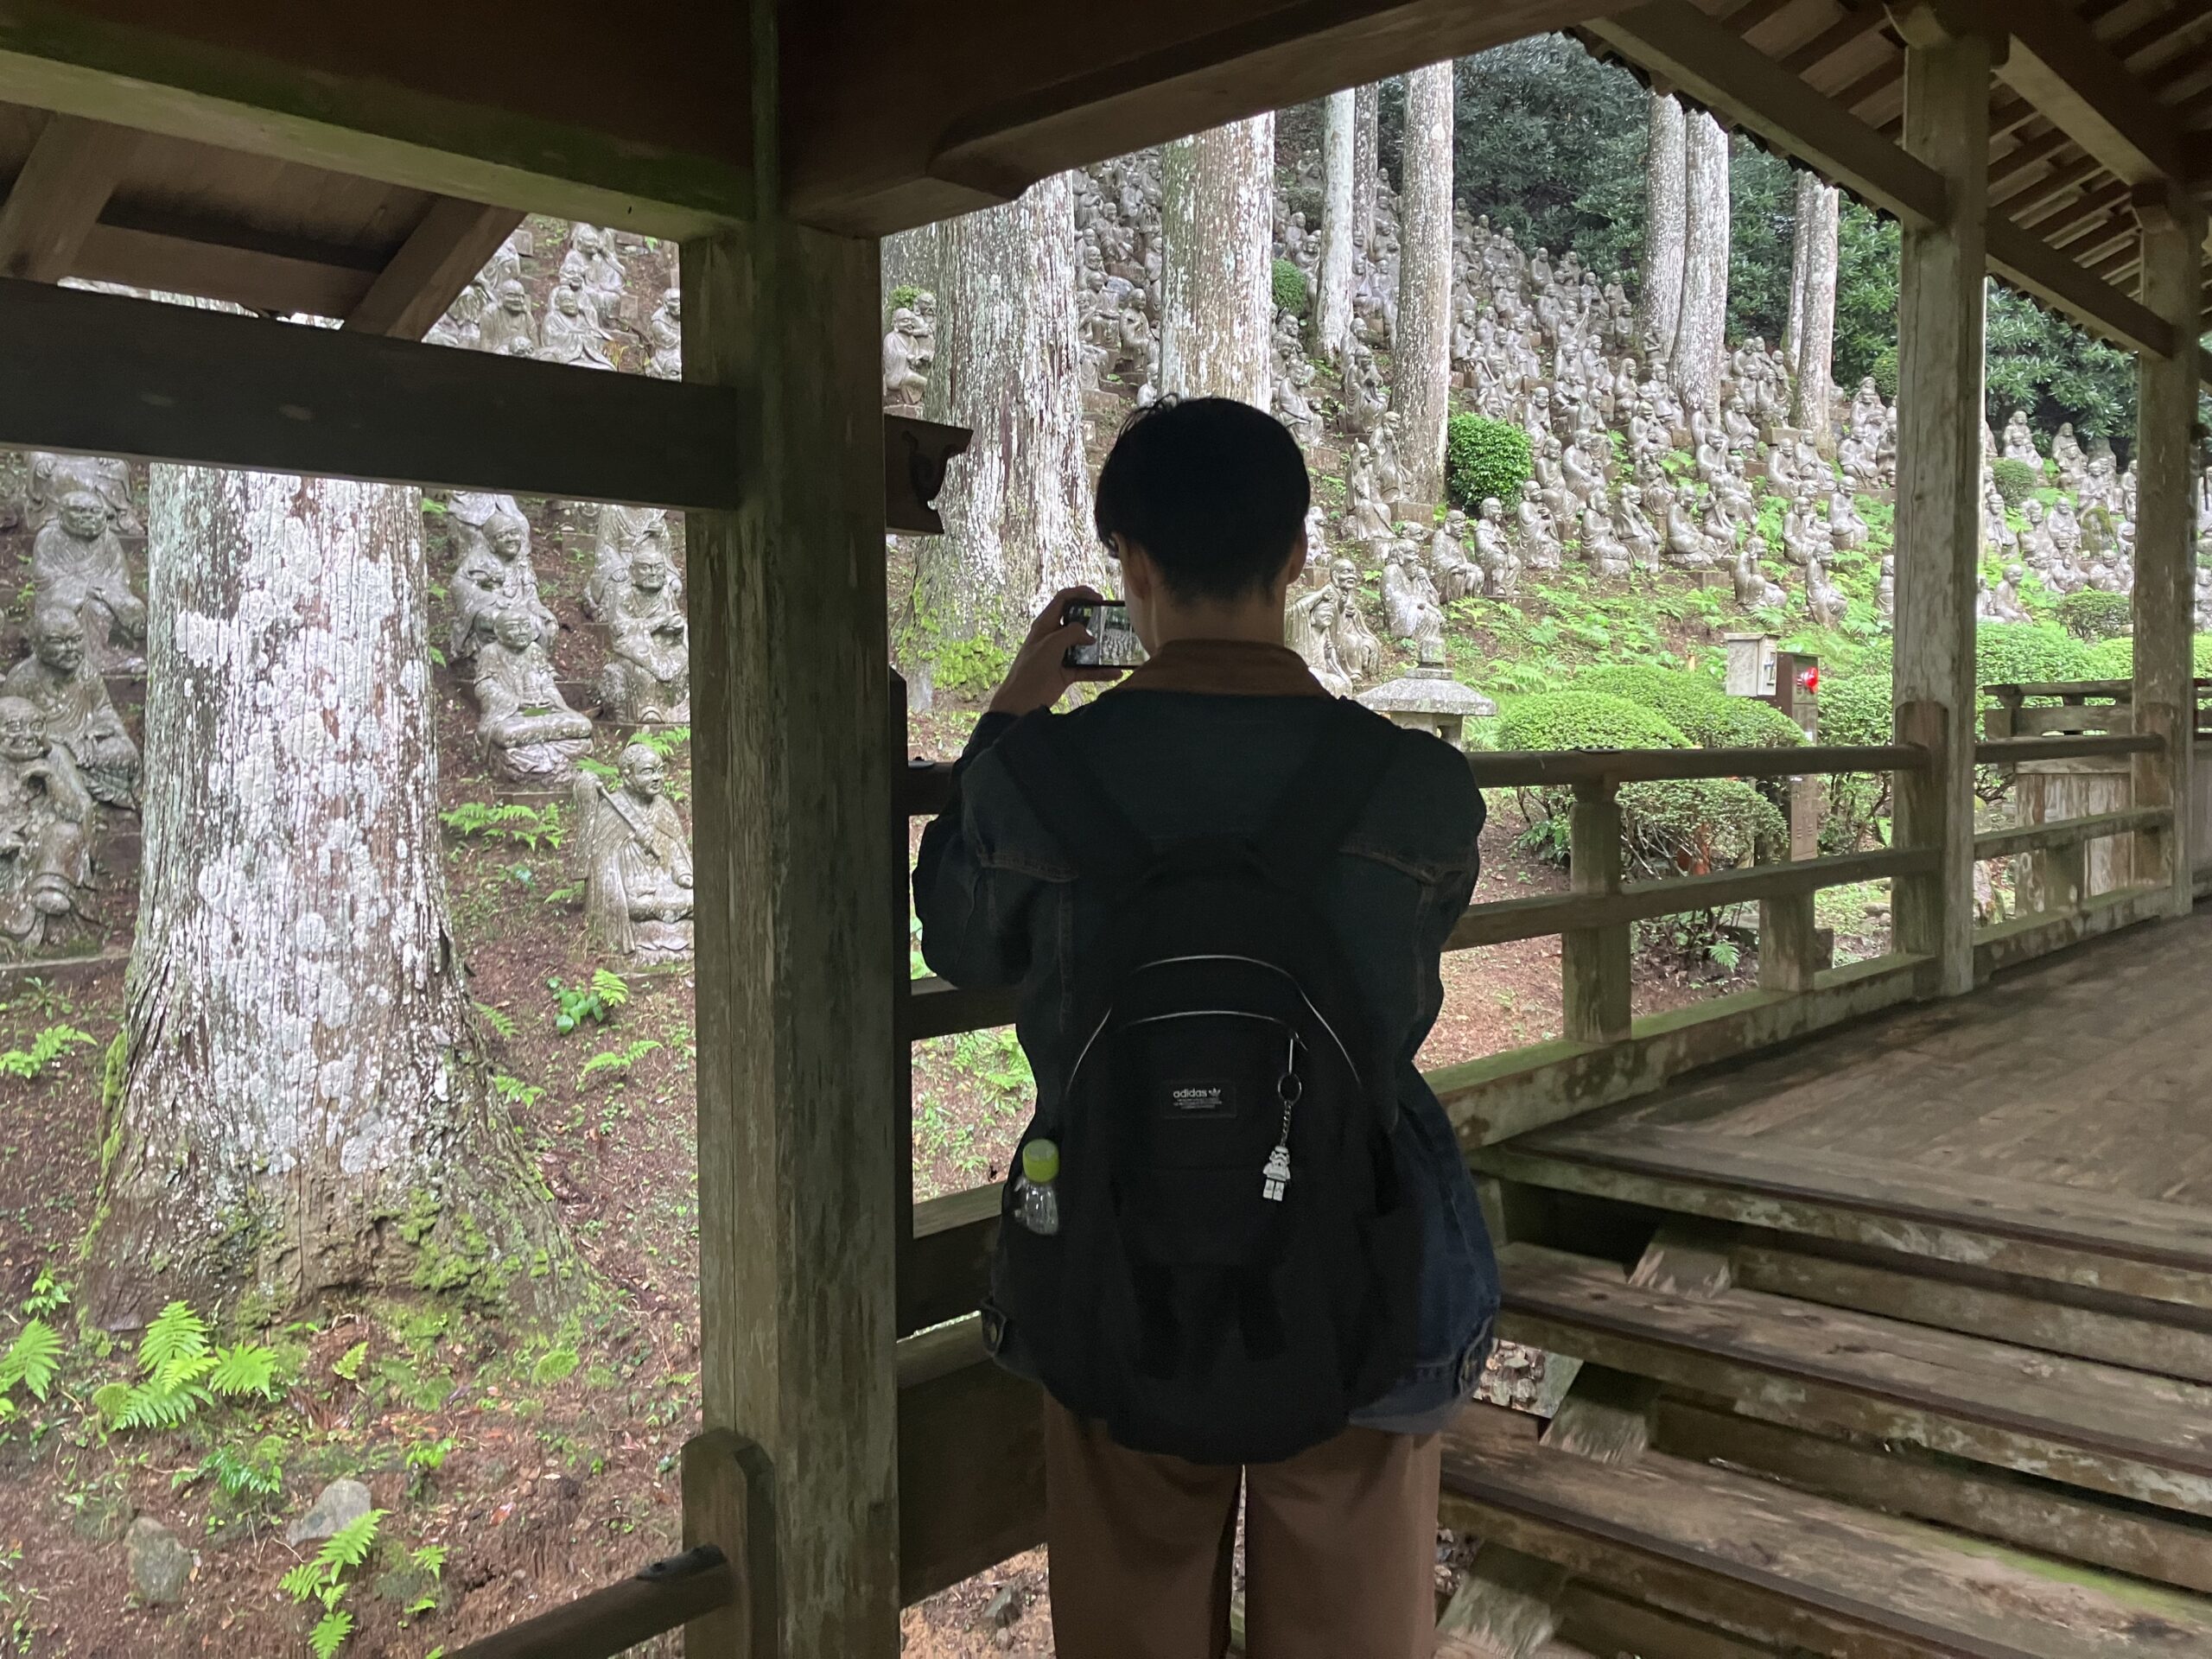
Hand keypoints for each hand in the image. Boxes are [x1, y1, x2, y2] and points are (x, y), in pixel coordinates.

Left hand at [987, 586, 1125, 715]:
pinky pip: (1087, 669)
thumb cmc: (1031, 669)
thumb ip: (1072, 633)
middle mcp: (1053, 637)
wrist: (1021, 702)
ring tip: (1117, 644)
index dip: (1081, 594)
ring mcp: (1061, 655)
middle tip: (1111, 620)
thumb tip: (1090, 635)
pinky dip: (1101, 671)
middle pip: (1077, 621)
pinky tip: (1116, 672)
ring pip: (1084, 646)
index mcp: (1045, 624)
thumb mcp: (1051, 644)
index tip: (1099, 597)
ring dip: (1100, 647)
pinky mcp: (1066, 673)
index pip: (1063, 600)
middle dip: (1095, 619)